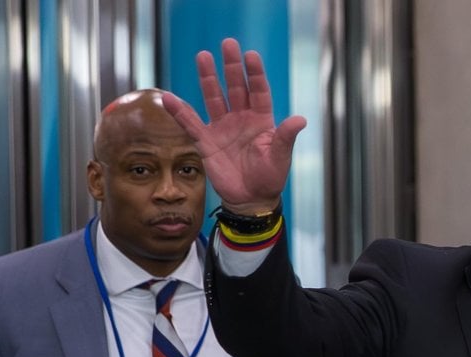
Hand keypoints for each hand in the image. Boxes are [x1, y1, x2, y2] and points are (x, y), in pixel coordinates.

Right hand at [161, 38, 305, 213]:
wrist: (251, 199)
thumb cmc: (270, 178)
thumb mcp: (280, 157)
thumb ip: (286, 137)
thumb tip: (301, 119)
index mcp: (261, 120)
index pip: (258, 91)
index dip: (254, 74)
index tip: (251, 55)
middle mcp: (241, 119)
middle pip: (235, 88)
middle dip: (231, 67)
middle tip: (228, 44)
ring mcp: (223, 128)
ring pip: (214, 98)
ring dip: (208, 79)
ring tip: (203, 56)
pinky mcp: (207, 142)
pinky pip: (192, 124)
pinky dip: (180, 112)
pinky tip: (169, 98)